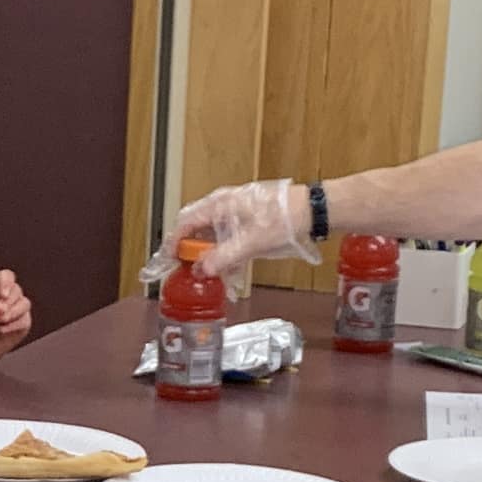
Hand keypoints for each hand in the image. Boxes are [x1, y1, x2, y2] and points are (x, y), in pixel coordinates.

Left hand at [0, 269, 32, 369]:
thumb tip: (3, 312)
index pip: (6, 276)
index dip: (6, 282)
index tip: (2, 295)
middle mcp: (8, 296)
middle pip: (16, 290)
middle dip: (8, 303)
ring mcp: (17, 308)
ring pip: (24, 304)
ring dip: (13, 314)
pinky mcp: (24, 321)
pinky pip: (25, 320)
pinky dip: (14, 326)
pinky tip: (2, 330)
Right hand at [150, 180, 309, 279]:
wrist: (312, 210)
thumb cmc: (284, 217)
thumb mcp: (251, 242)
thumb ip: (224, 257)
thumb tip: (202, 270)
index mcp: (219, 205)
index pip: (185, 223)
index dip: (174, 243)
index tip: (169, 261)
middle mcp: (223, 207)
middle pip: (196, 230)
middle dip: (191, 252)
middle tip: (189, 271)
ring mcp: (236, 214)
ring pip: (213, 236)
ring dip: (211, 256)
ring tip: (212, 276)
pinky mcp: (248, 222)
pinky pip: (229, 239)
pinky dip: (227, 255)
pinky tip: (231, 272)